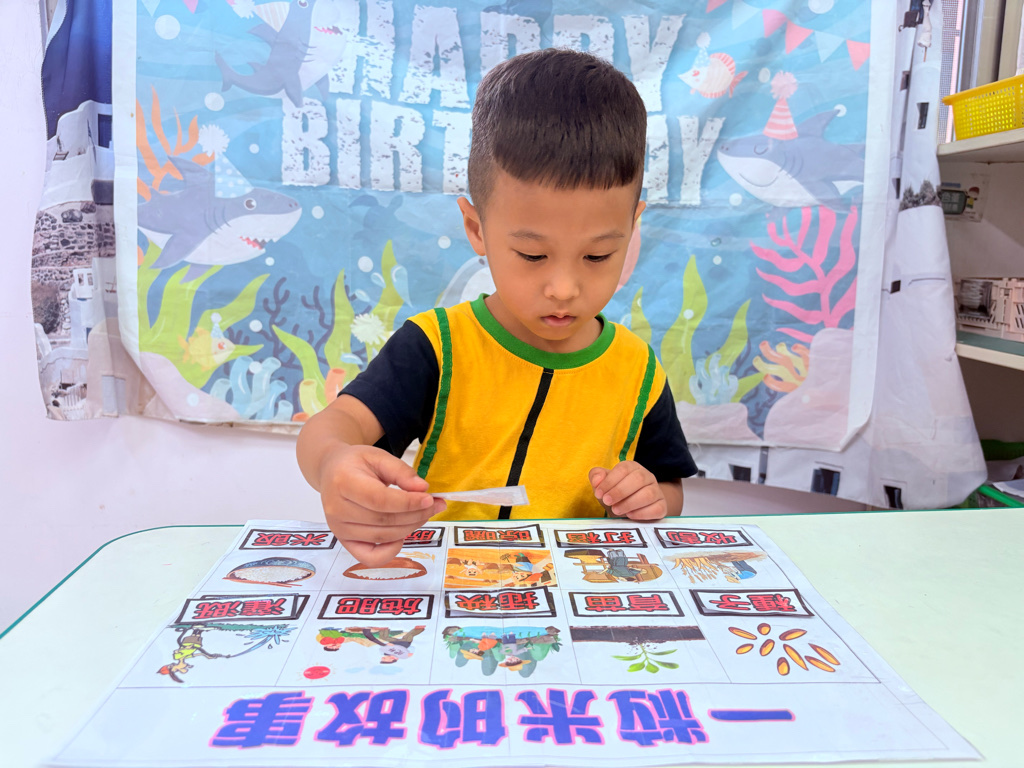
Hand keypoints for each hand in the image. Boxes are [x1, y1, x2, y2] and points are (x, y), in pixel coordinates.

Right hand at [318, 444, 445, 565]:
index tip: (429, 498)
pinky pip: (370, 557)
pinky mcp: (345, 542)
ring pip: (383, 537)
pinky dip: (391, 552)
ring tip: (424, 513)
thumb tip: (422, 489)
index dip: (408, 502)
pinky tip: (401, 535)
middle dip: (416, 514)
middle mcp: (337, 510)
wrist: (332, 472)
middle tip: (435, 505)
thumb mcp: (378, 456)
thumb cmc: (356, 463)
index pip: (379, 499)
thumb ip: (401, 471)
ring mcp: (339, 529)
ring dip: (410, 528)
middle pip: (384, 520)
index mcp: (343, 482)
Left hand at [589, 462, 667, 520]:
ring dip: (629, 503)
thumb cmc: (616, 496)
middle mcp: (647, 477)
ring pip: (648, 494)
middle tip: (607, 502)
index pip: (624, 468)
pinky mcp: (662, 506)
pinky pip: (657, 508)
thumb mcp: (603, 485)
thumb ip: (596, 477)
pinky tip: (630, 516)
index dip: (610, 481)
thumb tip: (597, 480)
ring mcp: (657, 491)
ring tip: (616, 510)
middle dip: (620, 491)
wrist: (632, 511)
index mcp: (632, 467)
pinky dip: (642, 513)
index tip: (599, 494)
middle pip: (638, 478)